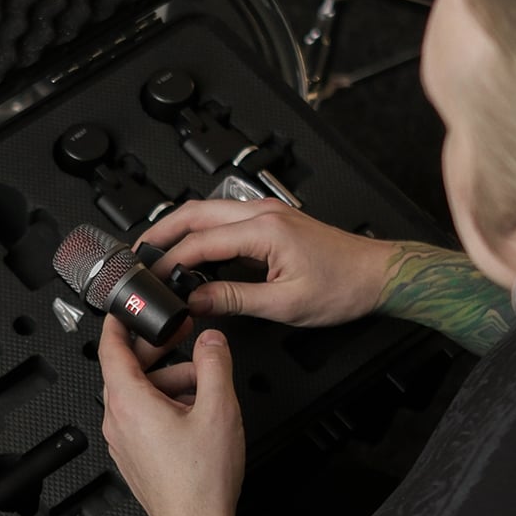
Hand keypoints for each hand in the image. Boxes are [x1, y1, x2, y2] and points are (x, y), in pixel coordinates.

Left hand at [98, 315, 244, 515]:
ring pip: (141, 394)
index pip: (110, 348)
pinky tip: (197, 412)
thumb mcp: (218, 408)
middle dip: (158, 350)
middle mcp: (119, 421)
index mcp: (129, 403)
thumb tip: (211, 340)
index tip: (127, 307)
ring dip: (170, 381)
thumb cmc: (200, 481)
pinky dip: (166, 404)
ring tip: (205, 384)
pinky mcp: (135, 456)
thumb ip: (215, 364)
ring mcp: (124, 441)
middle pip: (129, 369)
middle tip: (183, 336)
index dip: (118, 321)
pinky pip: (144, 417)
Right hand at [139, 198, 397, 326]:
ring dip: (180, 229)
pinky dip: (201, 233)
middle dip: (161, 231)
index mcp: (264, 230)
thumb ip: (232, 299)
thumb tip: (195, 300)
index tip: (151, 279)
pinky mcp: (272, 221)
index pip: (199, 241)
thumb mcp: (284, 303)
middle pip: (195, 212)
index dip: (169, 261)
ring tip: (157, 253)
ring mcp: (268, 214)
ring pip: (208, 212)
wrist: (377, 275)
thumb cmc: (343, 287)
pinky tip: (193, 253)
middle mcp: (263, 213)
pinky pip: (225, 221)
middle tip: (137, 254)